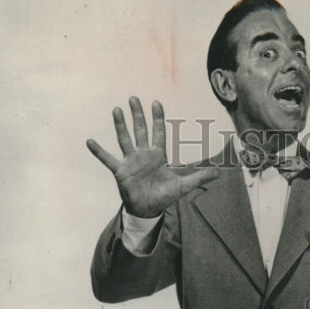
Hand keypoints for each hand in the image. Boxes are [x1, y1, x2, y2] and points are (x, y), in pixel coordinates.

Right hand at [86, 97, 218, 216]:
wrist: (148, 210)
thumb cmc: (164, 196)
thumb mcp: (184, 186)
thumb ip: (200, 177)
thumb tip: (220, 173)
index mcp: (157, 155)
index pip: (159, 132)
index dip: (158, 118)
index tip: (156, 103)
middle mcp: (143, 154)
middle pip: (140, 130)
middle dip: (138, 115)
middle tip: (134, 98)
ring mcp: (130, 162)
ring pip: (125, 139)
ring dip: (121, 125)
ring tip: (116, 110)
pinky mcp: (120, 172)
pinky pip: (108, 159)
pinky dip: (99, 151)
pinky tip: (89, 142)